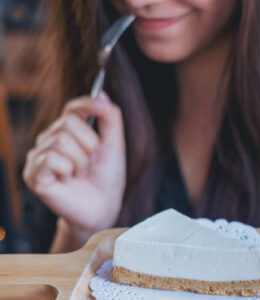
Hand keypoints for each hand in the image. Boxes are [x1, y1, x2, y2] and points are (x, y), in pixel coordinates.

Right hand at [23, 93, 125, 237]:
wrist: (104, 207)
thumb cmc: (107, 178)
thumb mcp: (114, 145)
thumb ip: (110, 119)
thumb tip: (101, 94)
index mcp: (69, 132)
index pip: (73, 108)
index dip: (88, 105)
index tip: (103, 108)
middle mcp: (50, 140)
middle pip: (68, 123)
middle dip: (89, 144)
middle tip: (91, 162)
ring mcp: (39, 156)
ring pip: (61, 140)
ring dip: (81, 160)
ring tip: (80, 173)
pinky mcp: (34, 174)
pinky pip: (51, 158)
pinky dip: (68, 169)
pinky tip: (68, 180)